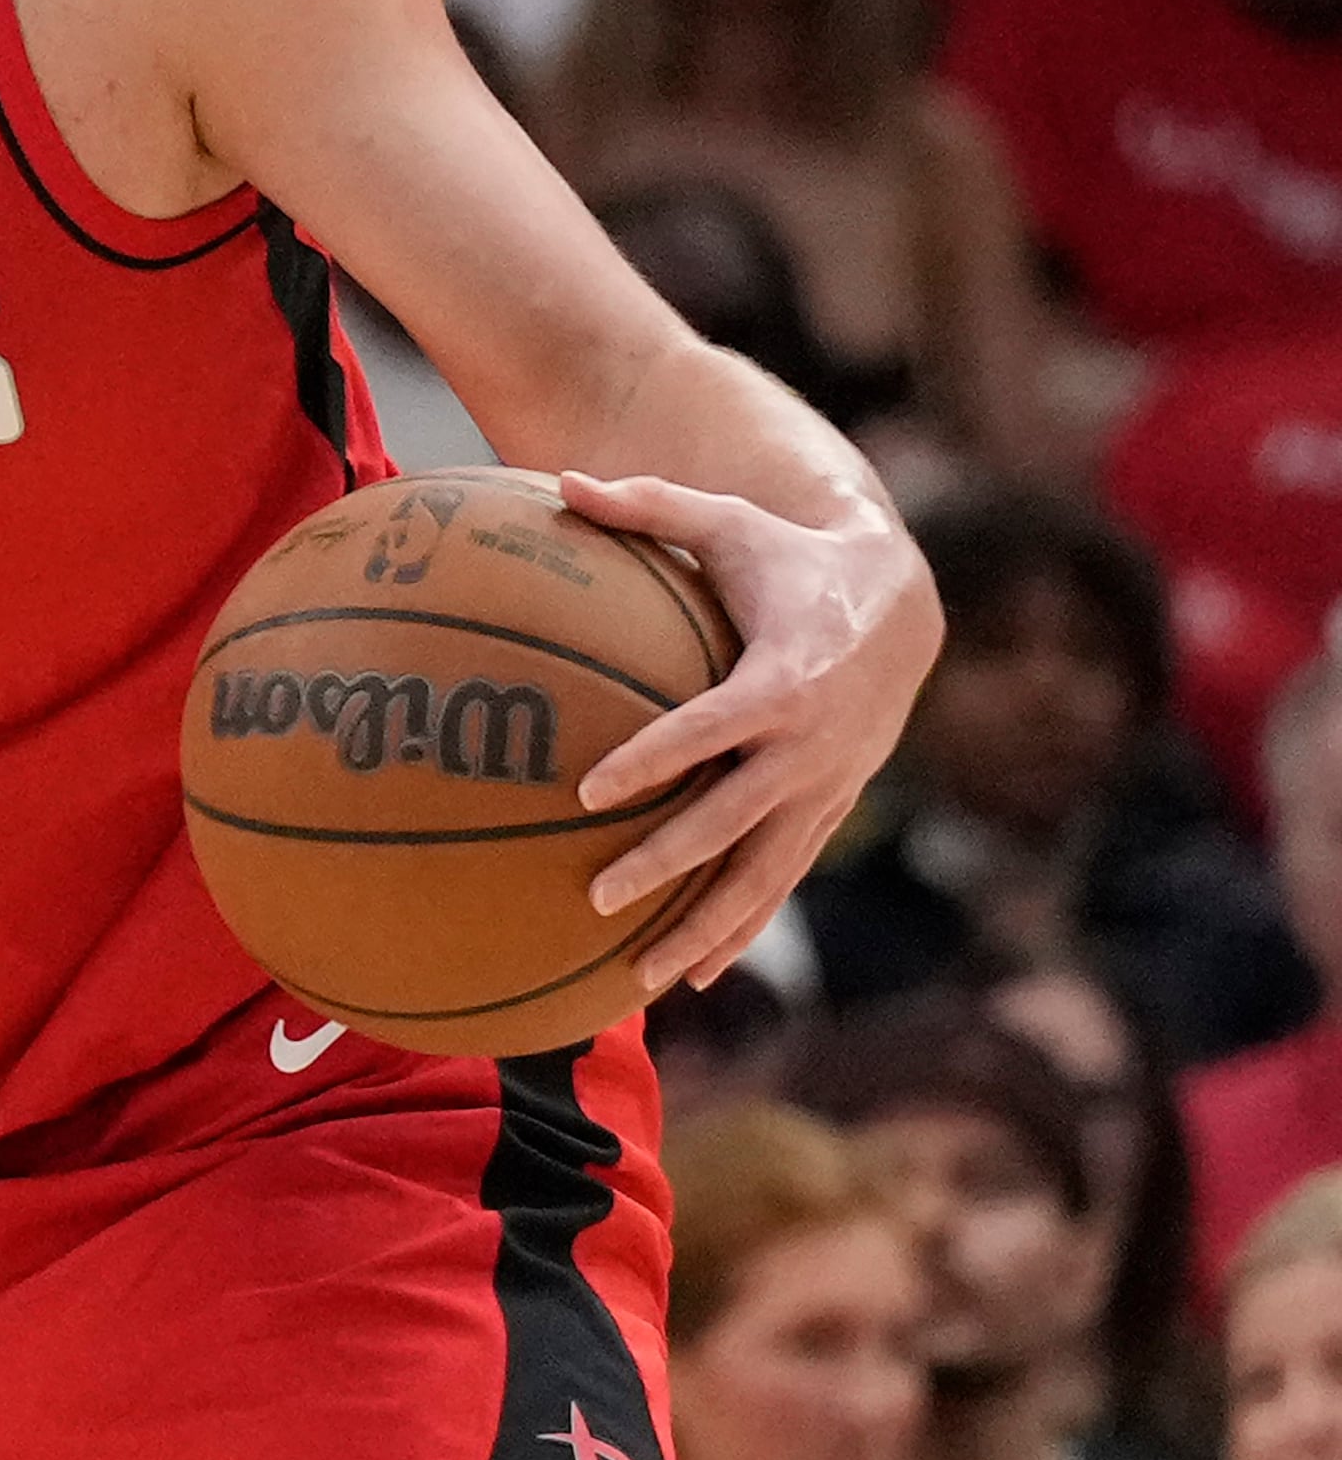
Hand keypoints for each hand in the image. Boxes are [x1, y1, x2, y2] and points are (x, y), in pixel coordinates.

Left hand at [561, 471, 943, 993]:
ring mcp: (825, 788)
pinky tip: (691, 978)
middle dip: (667, 863)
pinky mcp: (828, 812)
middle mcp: (810, 747)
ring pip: (762, 875)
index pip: (711, 729)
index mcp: (783, 678)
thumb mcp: (727, 523)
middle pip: (733, 821)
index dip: (654, 759)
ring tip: (638, 978)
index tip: (591, 792)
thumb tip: (560, 480)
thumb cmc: (789, 559)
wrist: (900, 607)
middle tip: (595, 895)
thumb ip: (646, 507)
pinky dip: (740, 931)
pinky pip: (779, 882)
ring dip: (704, 929)